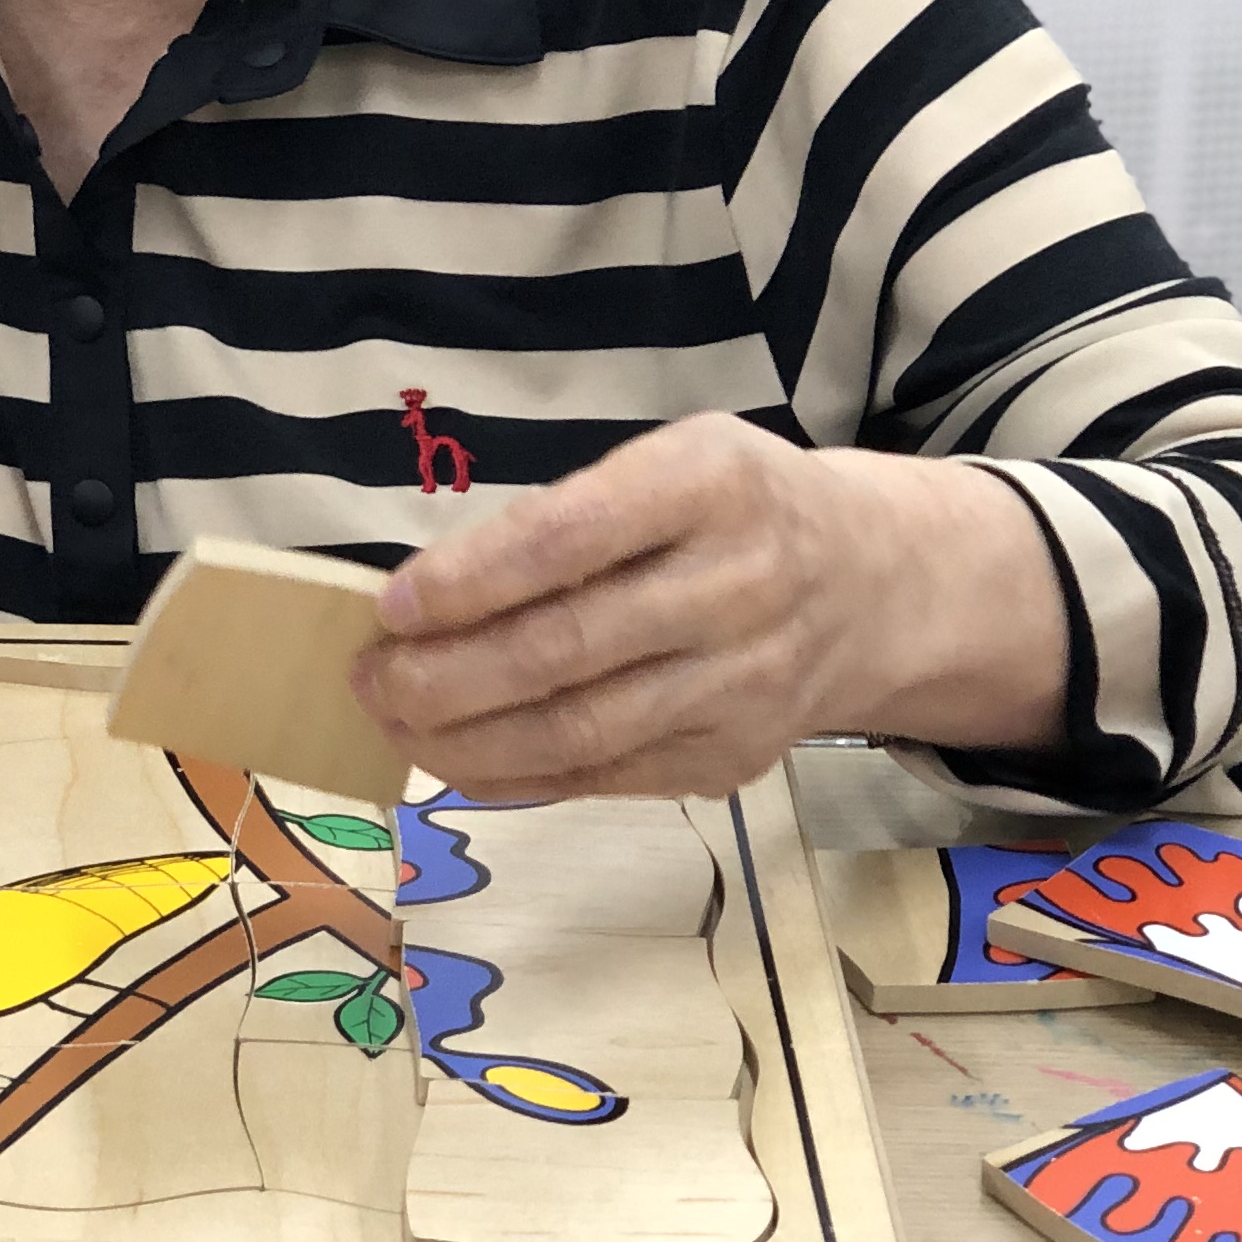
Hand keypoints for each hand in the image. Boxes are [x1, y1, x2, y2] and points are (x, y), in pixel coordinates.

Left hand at [348, 415, 1063, 801]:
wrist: (872, 585)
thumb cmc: (733, 509)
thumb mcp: (671, 462)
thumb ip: (567, 515)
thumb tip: (422, 597)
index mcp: (712, 484)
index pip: (568, 539)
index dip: (468, 581)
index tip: (391, 605)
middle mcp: (738, 586)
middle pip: (564, 649)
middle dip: (443, 675)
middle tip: (370, 676)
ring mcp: (744, 684)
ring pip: (578, 731)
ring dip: (463, 739)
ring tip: (394, 722)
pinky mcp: (735, 758)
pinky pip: (601, 779)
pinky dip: (513, 776)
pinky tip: (454, 759)